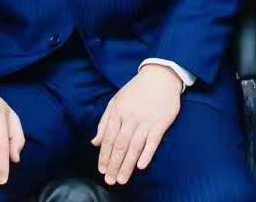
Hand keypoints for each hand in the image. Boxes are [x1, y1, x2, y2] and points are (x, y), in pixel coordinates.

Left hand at [92, 63, 183, 185]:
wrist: (160, 76)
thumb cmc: (136, 90)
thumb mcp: (116, 100)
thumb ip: (104, 122)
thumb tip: (94, 142)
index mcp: (118, 112)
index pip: (108, 138)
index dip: (104, 155)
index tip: (102, 169)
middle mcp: (131, 118)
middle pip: (120, 145)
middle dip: (114, 164)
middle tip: (110, 180)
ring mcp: (146, 121)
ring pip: (134, 147)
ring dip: (127, 165)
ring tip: (122, 179)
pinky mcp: (161, 123)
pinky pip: (153, 141)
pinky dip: (147, 154)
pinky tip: (141, 166)